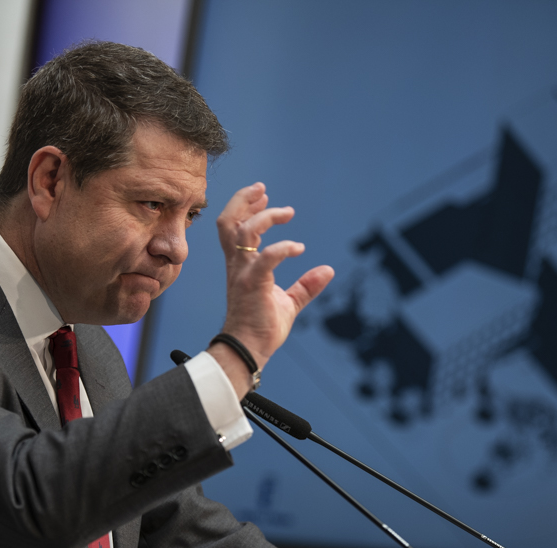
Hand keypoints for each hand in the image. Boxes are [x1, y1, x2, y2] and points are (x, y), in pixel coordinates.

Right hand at [212, 182, 333, 396]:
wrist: (248, 350)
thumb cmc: (263, 328)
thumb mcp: (289, 302)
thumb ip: (306, 286)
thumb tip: (328, 270)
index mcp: (241, 266)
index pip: (235, 227)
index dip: (246, 207)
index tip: (263, 196)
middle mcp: (238, 265)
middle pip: (229, 222)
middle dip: (243, 200)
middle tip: (263, 189)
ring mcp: (243, 273)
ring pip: (243, 232)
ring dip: (264, 216)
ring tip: (287, 212)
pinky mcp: (253, 284)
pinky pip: (266, 257)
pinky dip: (283, 248)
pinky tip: (299, 248)